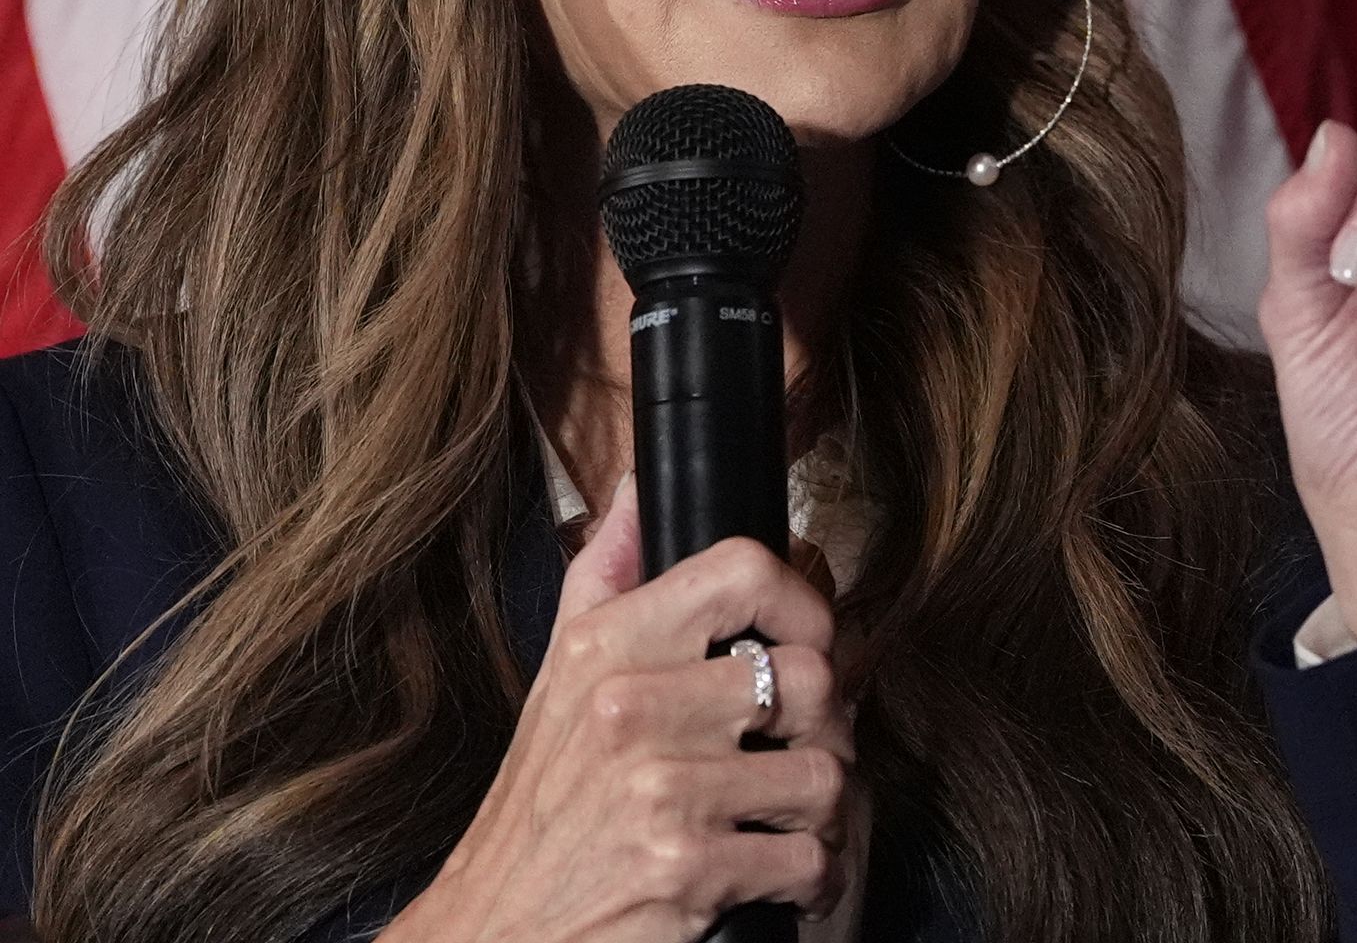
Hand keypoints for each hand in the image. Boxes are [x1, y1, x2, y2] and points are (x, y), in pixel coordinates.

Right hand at [378, 472, 852, 942]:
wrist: (498, 928)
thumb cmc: (541, 802)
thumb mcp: (558, 673)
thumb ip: (604, 572)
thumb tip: (635, 490)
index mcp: (609, 645)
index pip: (742, 571)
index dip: (801, 600)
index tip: (806, 635)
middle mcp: (633, 708)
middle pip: (808, 676)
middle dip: (826, 720)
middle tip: (803, 741)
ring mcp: (663, 791)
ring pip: (824, 773)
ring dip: (822, 807)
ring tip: (789, 811)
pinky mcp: (689, 872)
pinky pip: (808, 858)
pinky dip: (808, 875)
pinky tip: (776, 871)